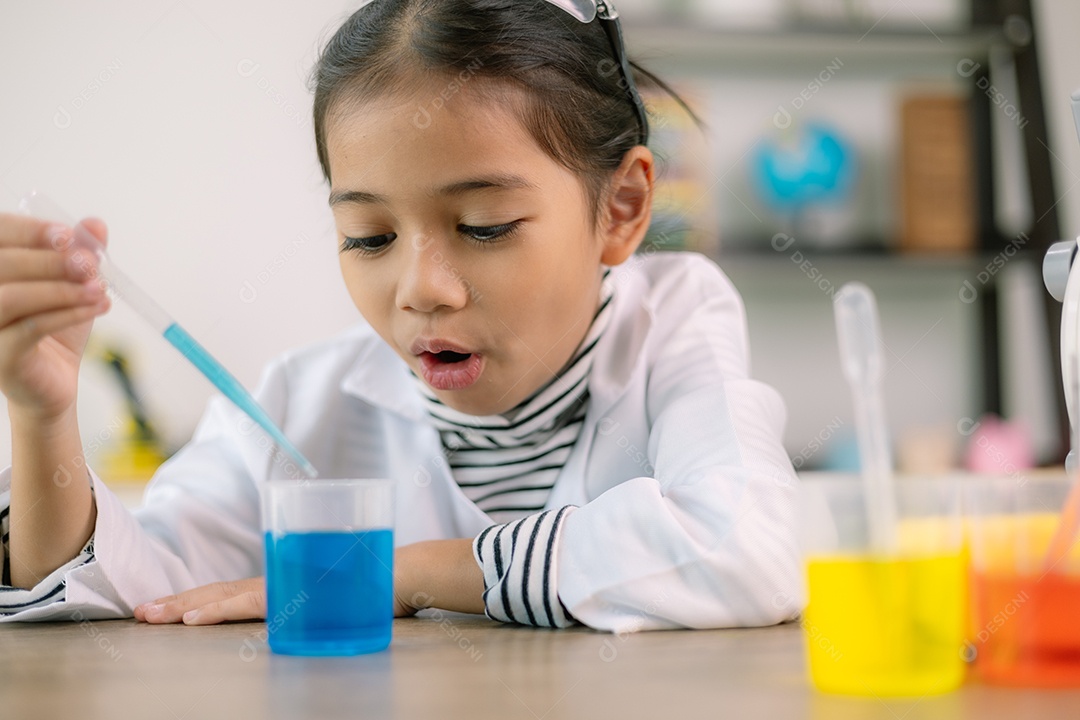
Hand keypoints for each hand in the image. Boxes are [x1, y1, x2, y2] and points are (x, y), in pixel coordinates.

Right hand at [0, 214, 109, 419]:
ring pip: (11, 298)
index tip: (69, 235)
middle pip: (2, 264)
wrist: (55, 379)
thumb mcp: (72, 284)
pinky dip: (68, 314)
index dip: (29, 232)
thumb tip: (96, 224)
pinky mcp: (0, 358)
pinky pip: (30, 328)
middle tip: (91, 264)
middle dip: (51, 261)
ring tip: (99, 289)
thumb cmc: (56, 327)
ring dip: (61, 289)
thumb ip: (80, 252)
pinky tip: (99, 307)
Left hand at [135, 575, 422, 625]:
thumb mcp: (329, 598)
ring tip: (154, 615)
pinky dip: (217, 611)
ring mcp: (282, 588)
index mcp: (280, 584)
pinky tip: (193, 619)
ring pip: (224, 597)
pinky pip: (247, 606)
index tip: (162, 608)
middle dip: (176, 602)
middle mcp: (276, 582)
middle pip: (217, 591)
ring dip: (185, 606)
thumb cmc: (368, 586)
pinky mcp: (292, 597)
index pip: (227, 592)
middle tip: (141, 612)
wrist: (399, 574)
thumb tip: (295, 613)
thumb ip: (306, 601)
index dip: (194, 598)